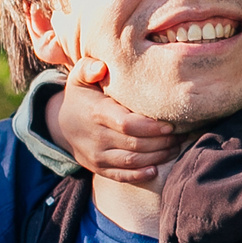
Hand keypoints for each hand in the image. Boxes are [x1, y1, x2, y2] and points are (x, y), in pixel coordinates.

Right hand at [46, 57, 178, 182]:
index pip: (128, 124)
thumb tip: (101, 67)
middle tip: (181, 135)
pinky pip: (121, 176)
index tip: (171, 124)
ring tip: (175, 147)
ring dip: (157, 157)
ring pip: (132, 161)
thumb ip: (89, 68)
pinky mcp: (99, 168)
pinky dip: (140, 175)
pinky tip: (156, 169)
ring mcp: (97, 156)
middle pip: (135, 144)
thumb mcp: (79, 78)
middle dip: (162, 142)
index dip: (152, 127)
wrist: (60, 124)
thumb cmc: (80, 96)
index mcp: (97, 113)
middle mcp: (97, 137)